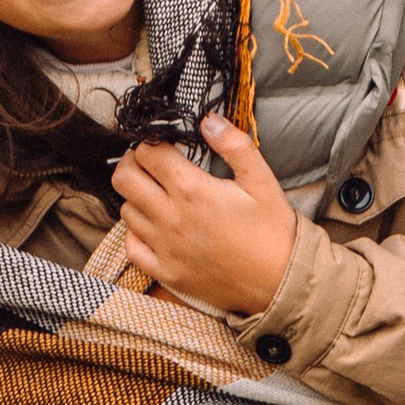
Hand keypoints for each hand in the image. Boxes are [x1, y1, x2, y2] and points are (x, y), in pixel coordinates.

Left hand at [111, 113, 297, 313]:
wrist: (280, 284)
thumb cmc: (274, 231)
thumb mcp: (262, 181)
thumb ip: (234, 145)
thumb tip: (208, 120)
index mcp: (192, 191)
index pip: (147, 154)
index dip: (149, 141)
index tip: (160, 142)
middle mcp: (170, 218)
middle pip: (124, 179)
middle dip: (132, 162)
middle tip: (149, 162)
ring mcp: (164, 248)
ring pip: (125, 211)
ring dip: (135, 197)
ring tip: (156, 193)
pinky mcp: (165, 272)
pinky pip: (132, 247)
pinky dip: (135, 233)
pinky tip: (152, 226)